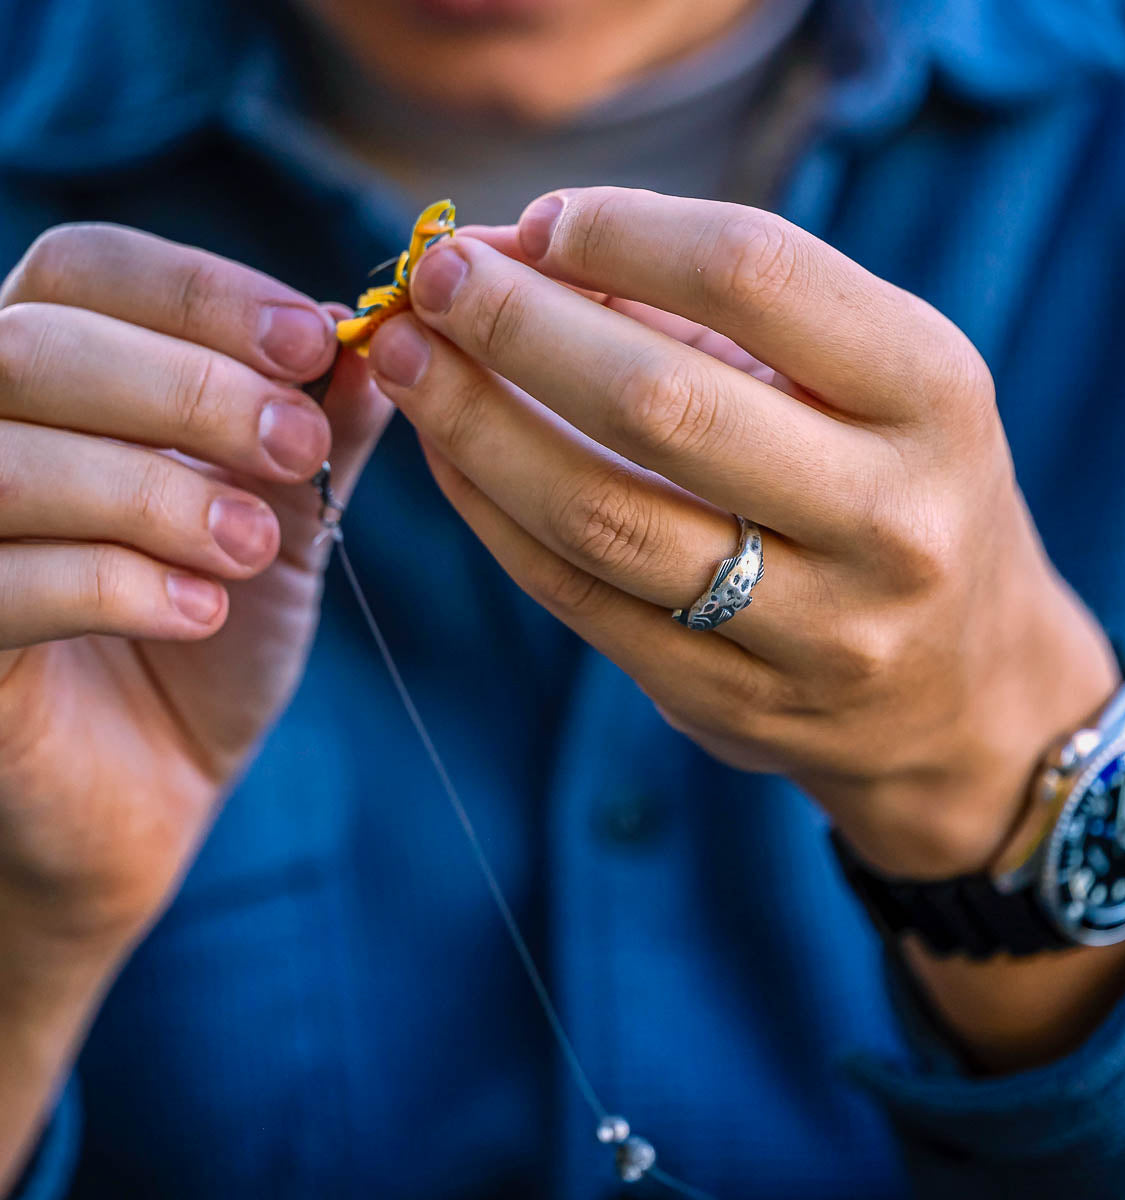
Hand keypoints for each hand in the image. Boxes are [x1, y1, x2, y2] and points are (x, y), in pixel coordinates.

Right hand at [0, 225, 389, 956]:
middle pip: (38, 345)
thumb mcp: (281, 518)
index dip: (202, 294)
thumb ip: (317, 429)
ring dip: (159, 493)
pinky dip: (118, 586)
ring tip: (256, 545)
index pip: (88, 270)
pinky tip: (202, 614)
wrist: (149, 785)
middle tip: (293, 447)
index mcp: (49, 379)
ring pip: (9, 461)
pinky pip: (3, 584)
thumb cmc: (209, 636)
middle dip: (190, 389)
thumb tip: (380, 335)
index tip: (316, 342)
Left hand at [368, 186, 1117, 879]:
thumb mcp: (864, 377)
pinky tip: (450, 456)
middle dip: (517, 327)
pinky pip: (580, 600)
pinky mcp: (733, 704)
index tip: (539, 223)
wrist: (961, 688)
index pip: (754, 274)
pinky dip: (495, 515)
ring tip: (407, 361)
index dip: (622, 232)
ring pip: (600, 518)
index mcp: (932, 393)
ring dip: (476, 426)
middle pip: (658, 405)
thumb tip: (525, 250)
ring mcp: (814, 630)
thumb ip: (711, 311)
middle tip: (435, 280)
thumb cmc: (894, 486)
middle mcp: (887, 518)